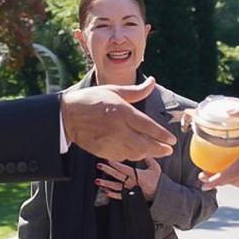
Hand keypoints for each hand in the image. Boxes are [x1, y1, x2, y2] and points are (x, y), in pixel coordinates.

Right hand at [61, 77, 175, 161]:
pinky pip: (122, 157)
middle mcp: (118, 129)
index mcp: (122, 112)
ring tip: (153, 150)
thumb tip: (152, 82)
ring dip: (146, 153)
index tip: (172, 140)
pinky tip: (135, 151)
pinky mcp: (103, 151)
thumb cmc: (91, 100)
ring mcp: (110, 142)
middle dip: (160, 150)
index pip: (148, 127)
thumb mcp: (114, 91)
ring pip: (135, 153)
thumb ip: (136, 91)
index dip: (162, 135)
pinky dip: (131, 155)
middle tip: (168, 151)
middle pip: (145, 145)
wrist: (67, 116)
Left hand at [98, 158, 161, 200]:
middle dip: (107, 170)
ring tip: (97, 182)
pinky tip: (105, 192)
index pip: (124, 168)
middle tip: (99, 166)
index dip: (115, 163)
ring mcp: (130, 190)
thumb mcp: (155, 168)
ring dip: (106, 184)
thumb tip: (143, 151)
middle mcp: (132, 182)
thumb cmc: (158, 181)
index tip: (108, 159)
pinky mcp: (130, 197)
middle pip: (117, 175)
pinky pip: (120, 196)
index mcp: (137, 175)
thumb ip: (149, 159)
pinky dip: (112, 194)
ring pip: (115, 186)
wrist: (161, 196)